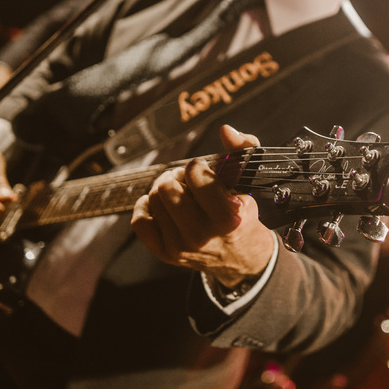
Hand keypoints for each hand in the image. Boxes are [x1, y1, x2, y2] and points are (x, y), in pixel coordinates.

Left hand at [131, 125, 275, 287]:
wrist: (241, 257)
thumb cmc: (242, 214)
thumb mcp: (249, 183)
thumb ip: (242, 151)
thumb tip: (225, 130)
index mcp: (227, 217)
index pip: (195, 175)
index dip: (197, 167)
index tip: (203, 171)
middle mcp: (201, 235)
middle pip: (167, 187)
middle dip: (177, 177)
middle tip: (188, 181)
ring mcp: (181, 247)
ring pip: (153, 200)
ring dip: (164, 191)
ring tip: (180, 193)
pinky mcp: (166, 254)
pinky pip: (140, 221)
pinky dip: (147, 208)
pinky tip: (162, 206)